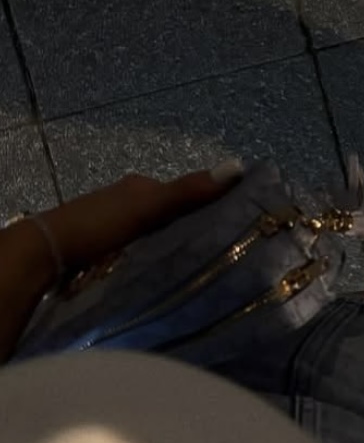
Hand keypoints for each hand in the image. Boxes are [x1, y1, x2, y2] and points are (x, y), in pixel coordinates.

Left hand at [30, 162, 244, 273]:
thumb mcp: (149, 206)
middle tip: (220, 254)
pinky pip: (141, 255)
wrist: (47, 254)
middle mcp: (128, 204)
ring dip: (173, 250)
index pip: (186, 194)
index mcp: (140, 188)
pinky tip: (165, 277)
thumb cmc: (100, 224)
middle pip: (172, 217)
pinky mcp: (105, 254)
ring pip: (157, 238)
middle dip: (194, 232)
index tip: (238, 226)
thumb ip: (189, 191)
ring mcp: (115, 230)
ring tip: (198, 270)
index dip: (212, 206)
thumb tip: (239, 165)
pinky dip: (155, 263)